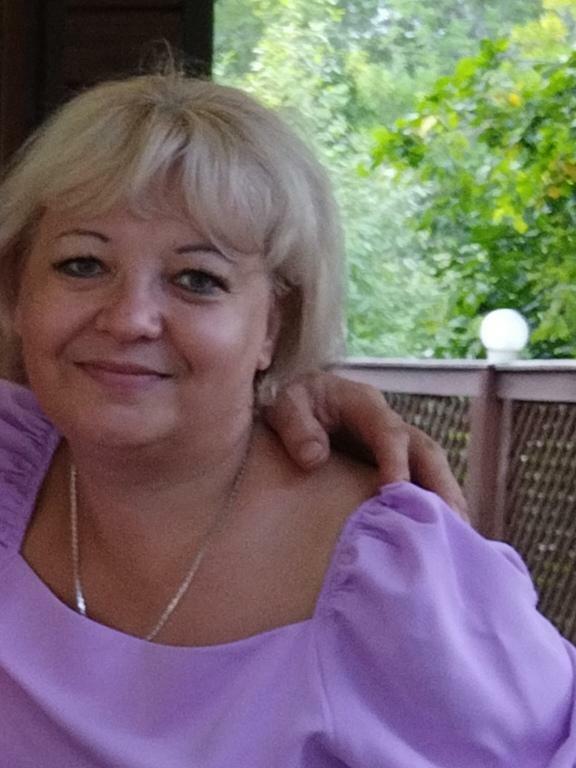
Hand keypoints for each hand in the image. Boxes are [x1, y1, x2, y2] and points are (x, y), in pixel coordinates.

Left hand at [262, 372, 468, 520]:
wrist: (298, 403)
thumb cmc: (295, 404)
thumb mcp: (287, 404)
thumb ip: (297, 426)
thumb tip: (314, 458)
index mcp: (365, 405)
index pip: (389, 432)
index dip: (396, 459)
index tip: (396, 491)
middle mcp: (389, 426)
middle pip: (426, 452)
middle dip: (441, 486)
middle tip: (452, 523)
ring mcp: (397, 447)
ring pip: (431, 471)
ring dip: (446, 503)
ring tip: (458, 540)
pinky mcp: (396, 466)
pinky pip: (423, 485)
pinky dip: (436, 510)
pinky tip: (443, 541)